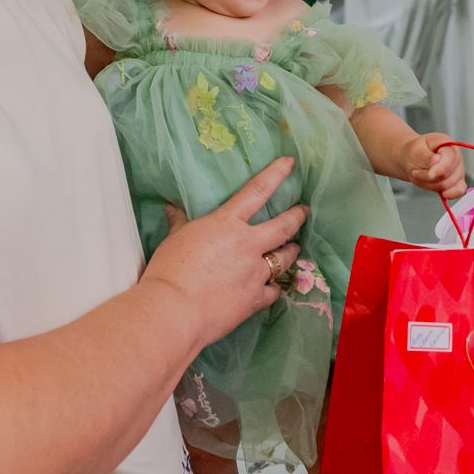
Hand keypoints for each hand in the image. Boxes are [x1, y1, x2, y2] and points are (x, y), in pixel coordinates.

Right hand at [142, 157, 306, 354]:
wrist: (175, 309)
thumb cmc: (169, 270)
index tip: (290, 164)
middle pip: (283, 226)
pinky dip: (274, 287)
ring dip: (291, 251)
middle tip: (304, 211)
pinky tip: (275, 287)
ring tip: (294, 248)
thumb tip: (172, 208)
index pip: (257, 191)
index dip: (276, 174)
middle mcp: (248, 244)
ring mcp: (255, 273)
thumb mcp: (174, 240)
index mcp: (227, 224)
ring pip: (283, 259)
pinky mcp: (255, 299)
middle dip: (296, 217)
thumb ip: (179, 223)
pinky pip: (273, 290)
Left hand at [403, 133, 467, 199]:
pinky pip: (458, 191)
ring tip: (421, 176)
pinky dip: (447, 194)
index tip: (430, 175)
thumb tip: (437, 160)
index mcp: (447, 143)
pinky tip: (441, 193)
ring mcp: (459, 170)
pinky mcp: (458, 182)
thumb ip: (426, 156)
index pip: (450, 157)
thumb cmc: (415, 153)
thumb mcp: (415, 151)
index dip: (441, 168)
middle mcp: (457, 156)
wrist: (413, 161)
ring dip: (430, 185)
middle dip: (428, 177)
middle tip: (415, 172)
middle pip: (447, 174)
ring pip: (448, 185)